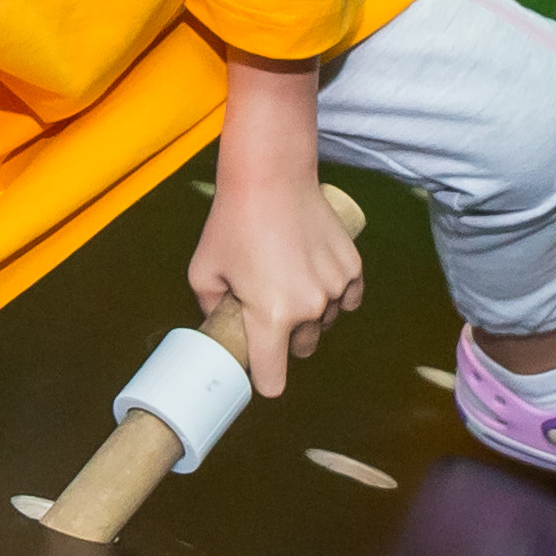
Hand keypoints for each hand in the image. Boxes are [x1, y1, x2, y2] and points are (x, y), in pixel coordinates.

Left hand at [186, 172, 366, 395]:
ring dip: (309, 312)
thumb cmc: (233, 221)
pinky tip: (313, 272)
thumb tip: (224, 325)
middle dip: (285, 337)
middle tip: (267, 304)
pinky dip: (333, 294)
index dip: (264, 377)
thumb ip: (213, 309)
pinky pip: (346, 299)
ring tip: (287, 275)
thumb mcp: (203, 270)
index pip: (274, 380)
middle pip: (302, 349)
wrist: (272, 175)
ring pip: (324, 322)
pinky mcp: (352, 269)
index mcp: (270, 317)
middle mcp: (309, 308)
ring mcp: (335, 288)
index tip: (259, 367)